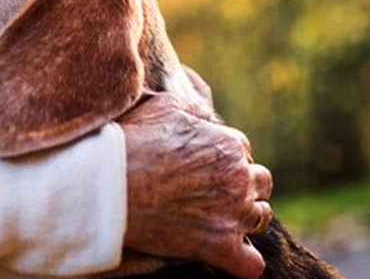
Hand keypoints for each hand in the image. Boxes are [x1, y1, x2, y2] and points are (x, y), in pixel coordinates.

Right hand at [120, 93, 273, 278]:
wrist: (108, 184)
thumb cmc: (131, 142)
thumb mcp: (165, 107)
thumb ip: (194, 110)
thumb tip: (205, 115)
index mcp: (229, 145)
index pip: (242, 152)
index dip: (222, 159)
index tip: (202, 167)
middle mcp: (239, 178)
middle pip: (260, 183)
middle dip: (242, 186)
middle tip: (212, 192)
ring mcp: (233, 214)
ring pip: (260, 218)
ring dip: (245, 219)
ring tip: (218, 220)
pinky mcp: (220, 247)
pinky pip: (251, 263)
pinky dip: (243, 261)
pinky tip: (226, 255)